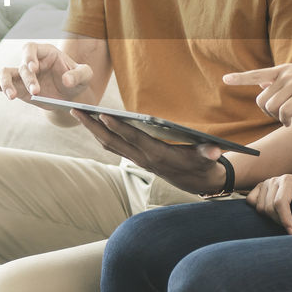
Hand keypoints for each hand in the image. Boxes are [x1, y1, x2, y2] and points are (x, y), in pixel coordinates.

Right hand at [0, 42, 92, 103]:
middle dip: (27, 78)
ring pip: (5, 72)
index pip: (30, 48)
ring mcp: (21, 74)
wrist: (70, 94)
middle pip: (21, 64)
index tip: (33, 68)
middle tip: (37, 92)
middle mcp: (30, 62)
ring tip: (12, 97)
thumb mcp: (85, 76)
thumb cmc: (77, 80)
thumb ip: (79, 75)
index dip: (29, 56)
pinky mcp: (16, 87)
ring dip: (6, 84)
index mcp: (45, 53)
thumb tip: (66, 80)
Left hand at [71, 111, 226, 193]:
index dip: (118, 128)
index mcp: (158, 155)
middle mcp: (143, 158)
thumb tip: (216, 151)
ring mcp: (137, 159)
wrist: (197, 182)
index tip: (103, 115)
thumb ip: (209, 154)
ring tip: (76, 112)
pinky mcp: (135, 158)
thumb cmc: (202, 165)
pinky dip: (100, 134)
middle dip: (92, 126)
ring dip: (91, 129)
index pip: (134, 140)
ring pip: (108, 144)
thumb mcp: (208, 159)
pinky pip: (112, 146)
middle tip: (75, 110)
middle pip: (112, 142)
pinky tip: (91, 123)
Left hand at [224, 63, 291, 126]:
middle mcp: (285, 75)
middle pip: (262, 100)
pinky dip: (284, 120)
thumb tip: (262, 82)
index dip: (240, 78)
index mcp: (283, 70)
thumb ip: (282, 80)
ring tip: (287, 119)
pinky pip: (283, 112)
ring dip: (277, 118)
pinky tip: (290, 122)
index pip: (257, 74)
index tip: (225, 79)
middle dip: (267, 112)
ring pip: (271, 107)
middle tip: (280, 117)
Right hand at [246, 173, 291, 234]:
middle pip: (269, 208)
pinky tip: (272, 210)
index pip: (280, 203)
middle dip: (280, 220)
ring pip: (260, 208)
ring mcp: (265, 183)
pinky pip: (251, 201)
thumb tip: (289, 231)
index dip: (285, 220)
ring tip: (285, 215)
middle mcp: (274, 180)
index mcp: (288, 181)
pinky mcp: (260, 187)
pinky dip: (260, 209)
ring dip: (271, 217)